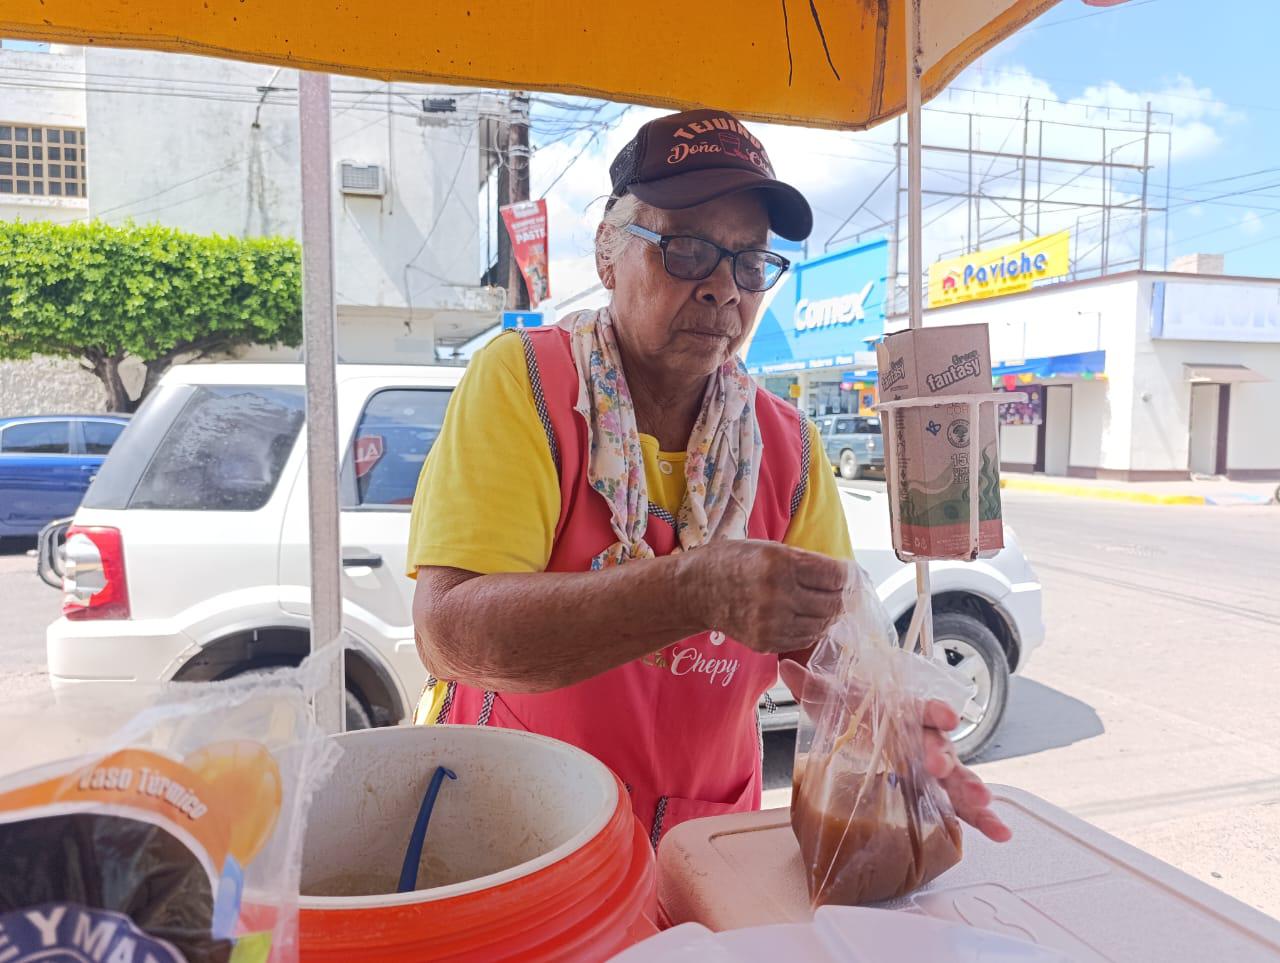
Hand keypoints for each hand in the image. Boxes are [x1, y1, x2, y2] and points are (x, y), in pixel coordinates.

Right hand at [681, 541, 847, 655]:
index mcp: (781, 564)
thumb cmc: (733, 562)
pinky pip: (803, 639)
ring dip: (827, 614)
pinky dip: (810, 629)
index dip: (846, 576)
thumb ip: (805, 562)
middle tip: (840, 591)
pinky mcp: (766, 642)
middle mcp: (778, 595)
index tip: (848, 575)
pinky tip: (804, 617)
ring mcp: (771, 623)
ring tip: (822, 604)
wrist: (697, 590)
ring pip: (821, 624)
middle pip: (832, 603)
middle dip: (840, 596)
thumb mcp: (770, 548)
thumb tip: (844, 577)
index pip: (835, 576)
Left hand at [778, 660, 1011, 842]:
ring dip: (971, 790)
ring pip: (955, 776)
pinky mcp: (934, 785)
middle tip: (943, 767)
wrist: (859, 709)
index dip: (932, 711)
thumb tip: (788, 667)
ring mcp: (931, 761)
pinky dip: (978, 818)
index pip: (919, 707)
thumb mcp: (829, 693)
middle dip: (942, 756)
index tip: (946, 716)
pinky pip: (958, 803)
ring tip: (987, 807)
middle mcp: (921, 734)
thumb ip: (813, 683)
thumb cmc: (848, 701)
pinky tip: (999, 832)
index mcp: (901, 708)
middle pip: (937, 744)